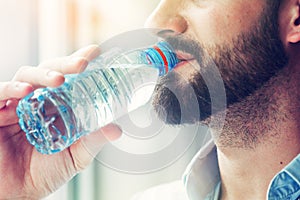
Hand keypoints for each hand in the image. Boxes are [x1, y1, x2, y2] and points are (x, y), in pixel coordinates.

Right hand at [0, 45, 121, 198]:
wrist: (16, 194)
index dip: (78, 64)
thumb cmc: (43, 173)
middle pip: (49, 72)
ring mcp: (15, 105)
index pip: (67, 79)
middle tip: (83, 63)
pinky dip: (11, 89)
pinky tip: (25, 91)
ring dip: (43, 74)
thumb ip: (92, 141)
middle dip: (65, 64)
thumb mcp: (74, 156)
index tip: (95, 53)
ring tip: (60, 80)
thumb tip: (116, 129)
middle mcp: (35, 101)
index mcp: (54, 107)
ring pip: (26, 77)